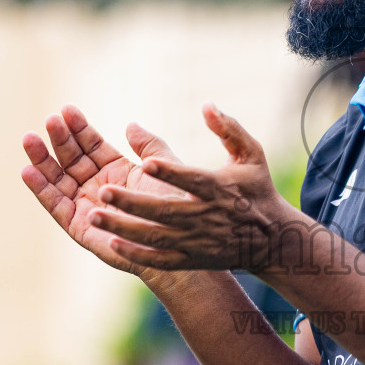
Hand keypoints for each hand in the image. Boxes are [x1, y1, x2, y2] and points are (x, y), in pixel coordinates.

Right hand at [20, 104, 189, 276]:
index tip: (67, 109)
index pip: (92, 145)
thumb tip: (130, 124)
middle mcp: (97, 186)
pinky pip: (56, 205)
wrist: (177, 241)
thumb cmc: (176, 208)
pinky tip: (28, 170)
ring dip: (42, 159)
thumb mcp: (162, 168)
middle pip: (71, 158)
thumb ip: (148, 146)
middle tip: (50, 119)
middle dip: (59, 139)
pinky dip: (41, 189)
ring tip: (29, 139)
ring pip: (57, 179)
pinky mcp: (78, 226)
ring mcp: (86, 206)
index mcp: (116, 170)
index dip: (79, 128)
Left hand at [87, 103, 299, 272]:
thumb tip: (206, 105)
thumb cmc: (256, 190)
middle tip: (102, 190)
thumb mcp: (251, 154)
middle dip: (132, 203)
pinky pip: (161, 259)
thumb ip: (229, 129)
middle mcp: (206, 216)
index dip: (171, 173)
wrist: (271, 240)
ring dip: (124, 227)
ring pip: (156, 237)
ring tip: (93, 215)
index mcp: (219, 188)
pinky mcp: (192, 259)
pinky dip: (137, 253)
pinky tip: (112, 243)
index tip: (146, 163)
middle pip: (165, 211)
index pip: (192, 180)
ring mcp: (197, 241)